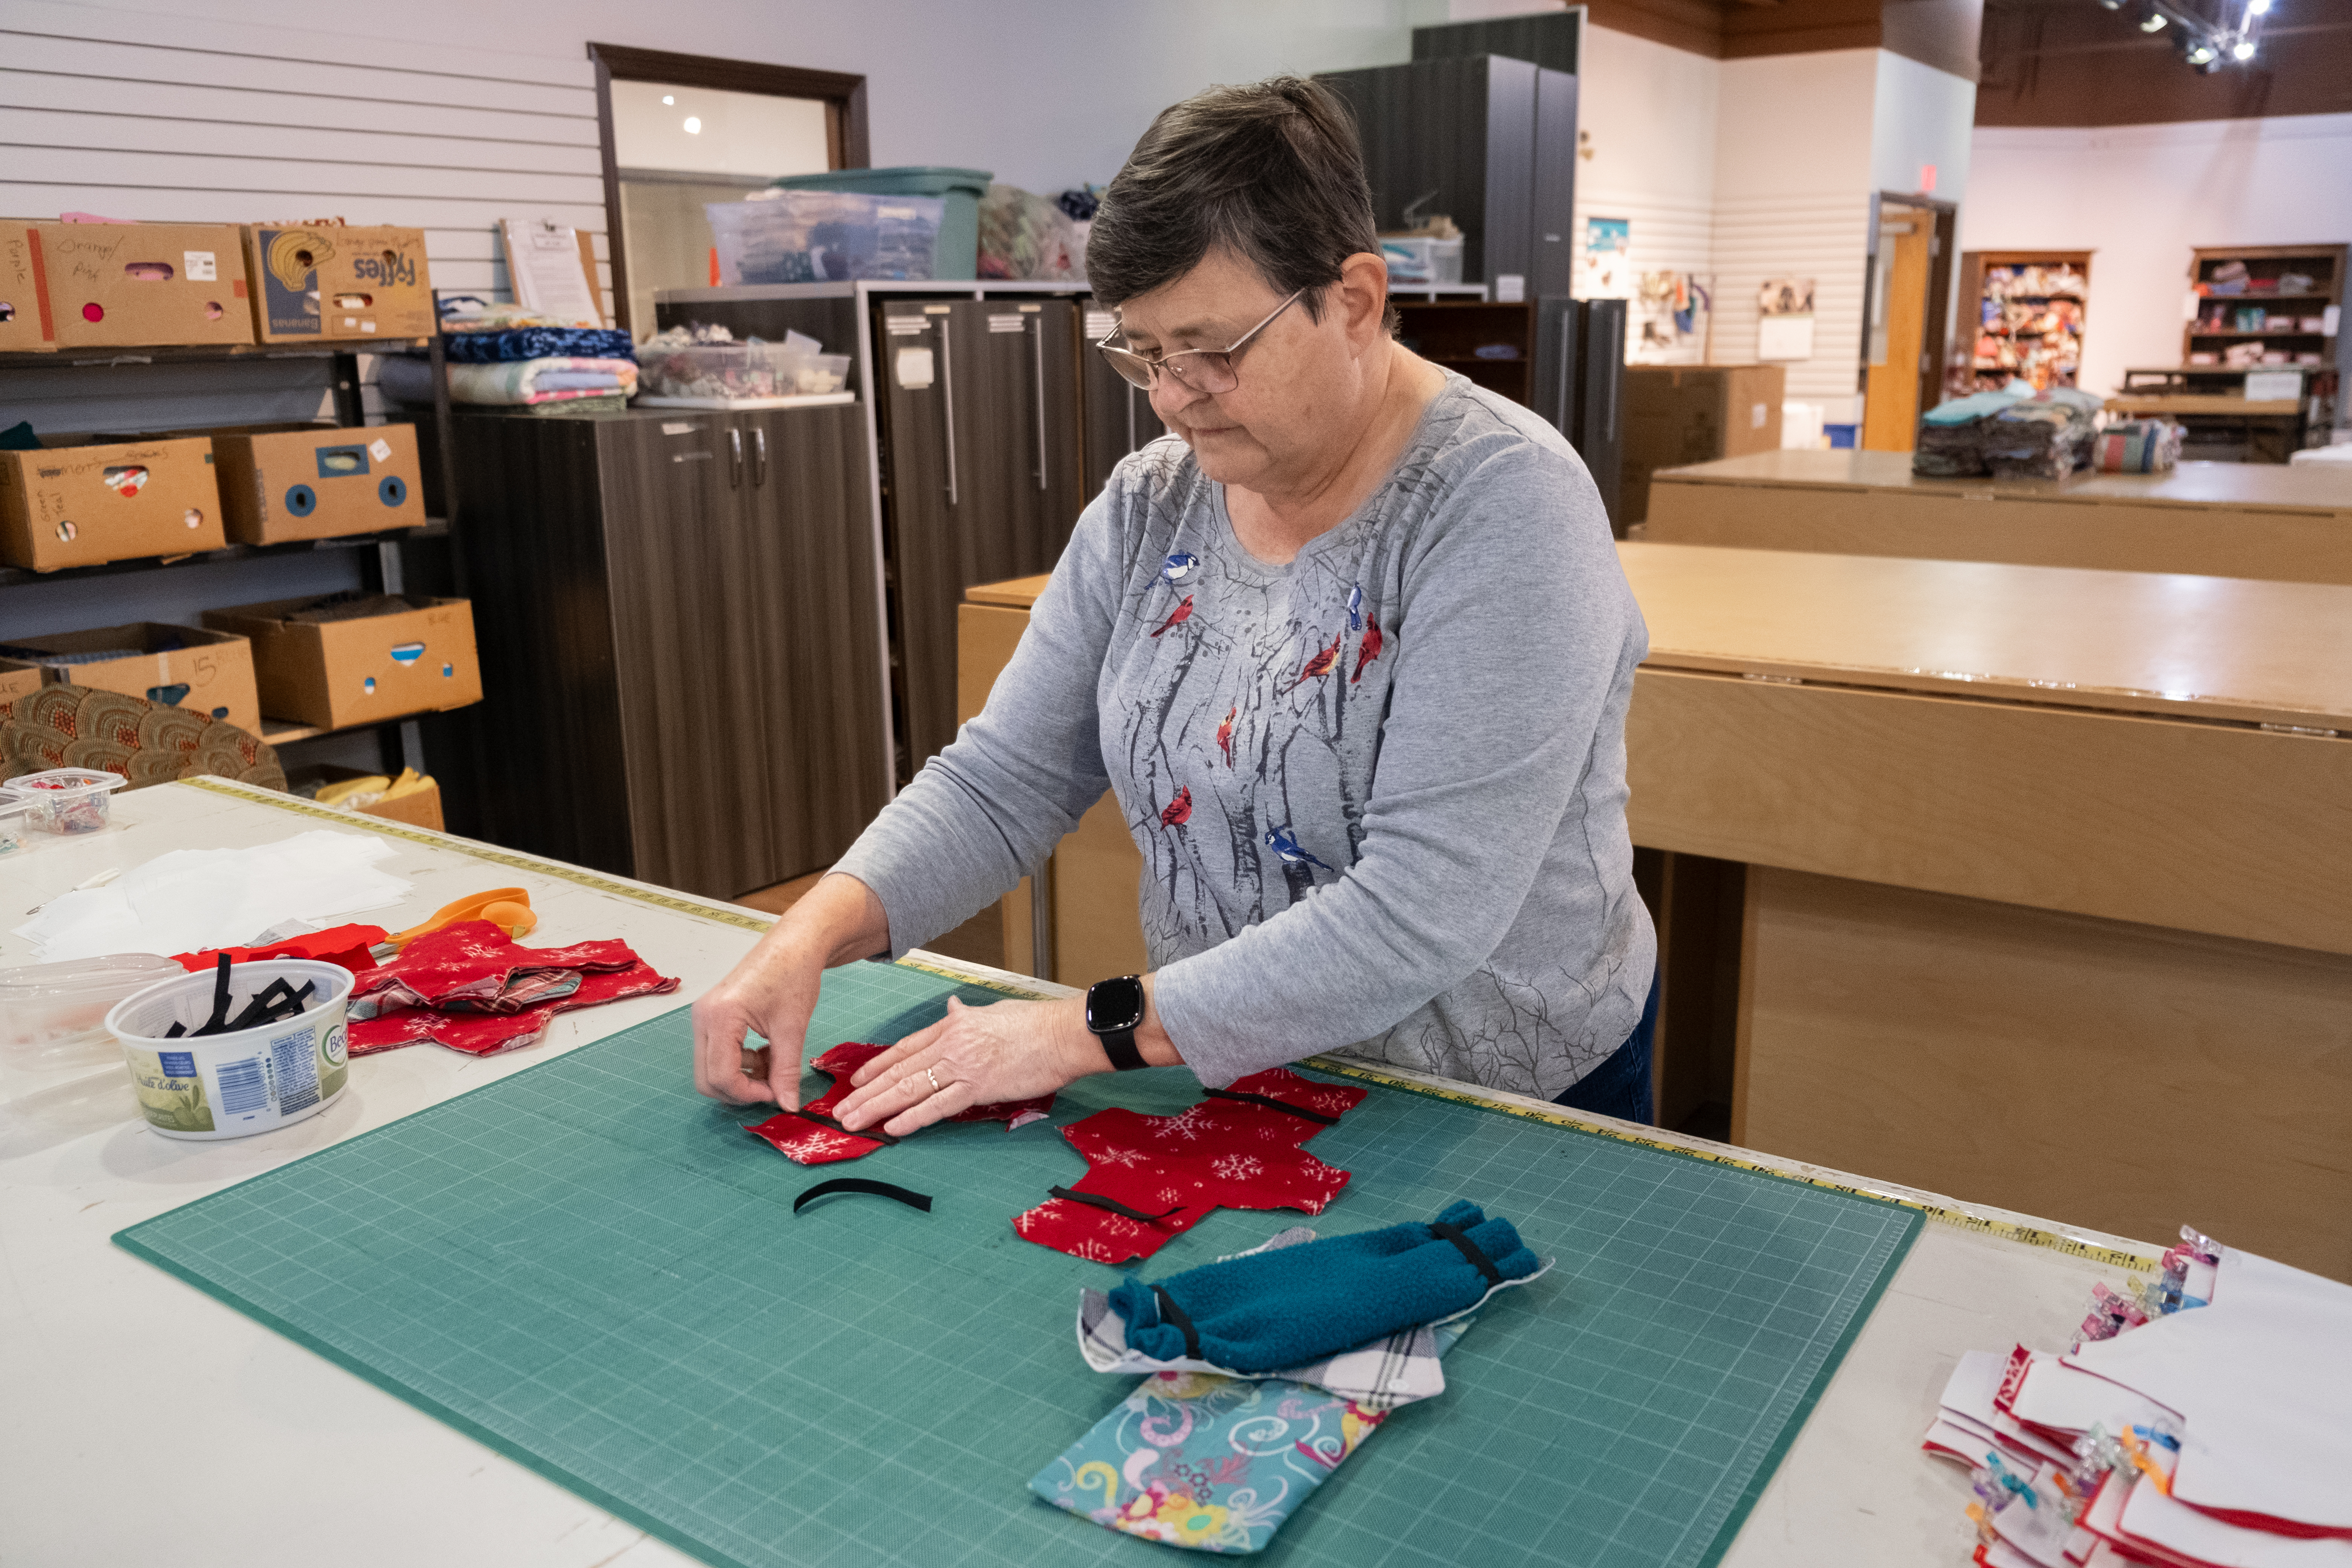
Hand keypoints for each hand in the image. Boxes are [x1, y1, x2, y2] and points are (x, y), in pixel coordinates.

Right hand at [691, 945, 821, 1107]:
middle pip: (707, 1079)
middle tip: (773, 1085)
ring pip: (711, 1069)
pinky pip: (717, 1054)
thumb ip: (787, 1071)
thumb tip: (788, 1106)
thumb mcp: (793, 1028)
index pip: (721, 1076)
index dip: (748, 1094)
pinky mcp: (712, 1017)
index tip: (776, 1093)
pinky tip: (765, 1051)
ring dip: (742, 1076)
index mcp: (720, 1017)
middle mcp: (703, 1017)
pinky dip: (740, 1062)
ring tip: (774, 1060)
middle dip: (739, 1090)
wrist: (794, 944)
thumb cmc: (793, 975)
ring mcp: (704, 1017)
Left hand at [832, 996, 1105, 1136]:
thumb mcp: (993, 1013)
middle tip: (840, 1110)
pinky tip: (891, 1127)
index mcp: (953, 1027)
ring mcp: (962, 1067)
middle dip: (866, 1092)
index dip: (876, 1065)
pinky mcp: (978, 1088)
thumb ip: (967, 1016)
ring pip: (909, 1089)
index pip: (904, 1048)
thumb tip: (951, 1007)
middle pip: (898, 1071)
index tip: (855, 1079)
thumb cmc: (1034, 1024)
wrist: (1062, 1034)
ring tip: (853, 1121)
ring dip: (877, 1107)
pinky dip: (912, 1118)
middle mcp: (950, 1046)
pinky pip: (938, 1106)